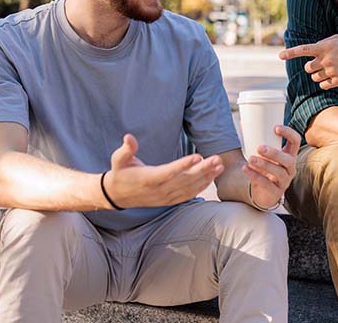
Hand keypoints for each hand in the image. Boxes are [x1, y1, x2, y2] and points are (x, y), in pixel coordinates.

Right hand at [104, 134, 223, 208]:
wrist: (118, 195)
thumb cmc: (120, 173)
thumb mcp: (119, 159)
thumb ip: (126, 149)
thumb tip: (128, 137)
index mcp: (148, 178)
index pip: (169, 172)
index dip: (184, 165)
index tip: (198, 157)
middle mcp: (159, 190)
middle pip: (184, 180)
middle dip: (203, 170)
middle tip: (217, 159)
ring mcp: (165, 197)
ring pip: (189, 188)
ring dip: (206, 177)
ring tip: (219, 166)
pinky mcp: (169, 200)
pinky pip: (188, 195)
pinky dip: (201, 187)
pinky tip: (211, 177)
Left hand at [243, 125, 300, 208]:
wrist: (263, 193)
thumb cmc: (264, 169)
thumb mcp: (263, 155)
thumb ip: (256, 140)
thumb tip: (241, 121)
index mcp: (289, 155)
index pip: (295, 141)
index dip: (288, 133)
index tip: (275, 128)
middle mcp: (290, 168)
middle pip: (288, 160)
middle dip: (274, 153)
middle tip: (259, 148)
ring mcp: (285, 182)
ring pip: (278, 172)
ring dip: (264, 164)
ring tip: (250, 159)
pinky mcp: (276, 193)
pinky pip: (267, 184)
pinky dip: (255, 176)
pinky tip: (246, 169)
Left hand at [279, 35, 337, 88]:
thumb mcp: (337, 39)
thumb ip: (322, 43)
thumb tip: (311, 51)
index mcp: (325, 47)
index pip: (304, 50)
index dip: (291, 53)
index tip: (280, 55)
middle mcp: (326, 59)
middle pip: (307, 68)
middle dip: (311, 67)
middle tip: (320, 64)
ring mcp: (332, 71)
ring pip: (314, 77)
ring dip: (318, 74)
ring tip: (330, 69)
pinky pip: (322, 85)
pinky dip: (325, 82)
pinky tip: (334, 76)